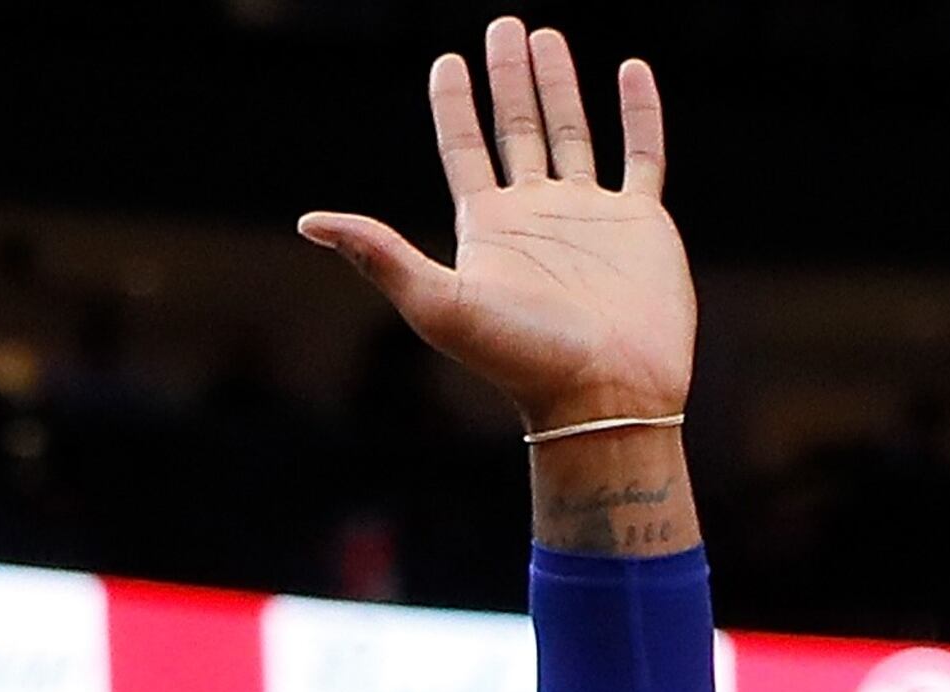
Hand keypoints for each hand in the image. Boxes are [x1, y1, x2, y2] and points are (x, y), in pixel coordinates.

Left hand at [298, 18, 692, 432]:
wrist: (604, 396)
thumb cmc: (520, 358)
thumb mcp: (438, 302)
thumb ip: (377, 255)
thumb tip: (307, 221)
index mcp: (486, 228)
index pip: (462, 148)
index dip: (453, 104)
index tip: (446, 61)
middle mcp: (536, 216)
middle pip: (516, 129)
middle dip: (509, 78)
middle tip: (505, 25)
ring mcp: (589, 217)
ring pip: (573, 133)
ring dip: (561, 86)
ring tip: (548, 38)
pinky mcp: (641, 224)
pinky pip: (641, 155)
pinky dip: (640, 113)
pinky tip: (632, 71)